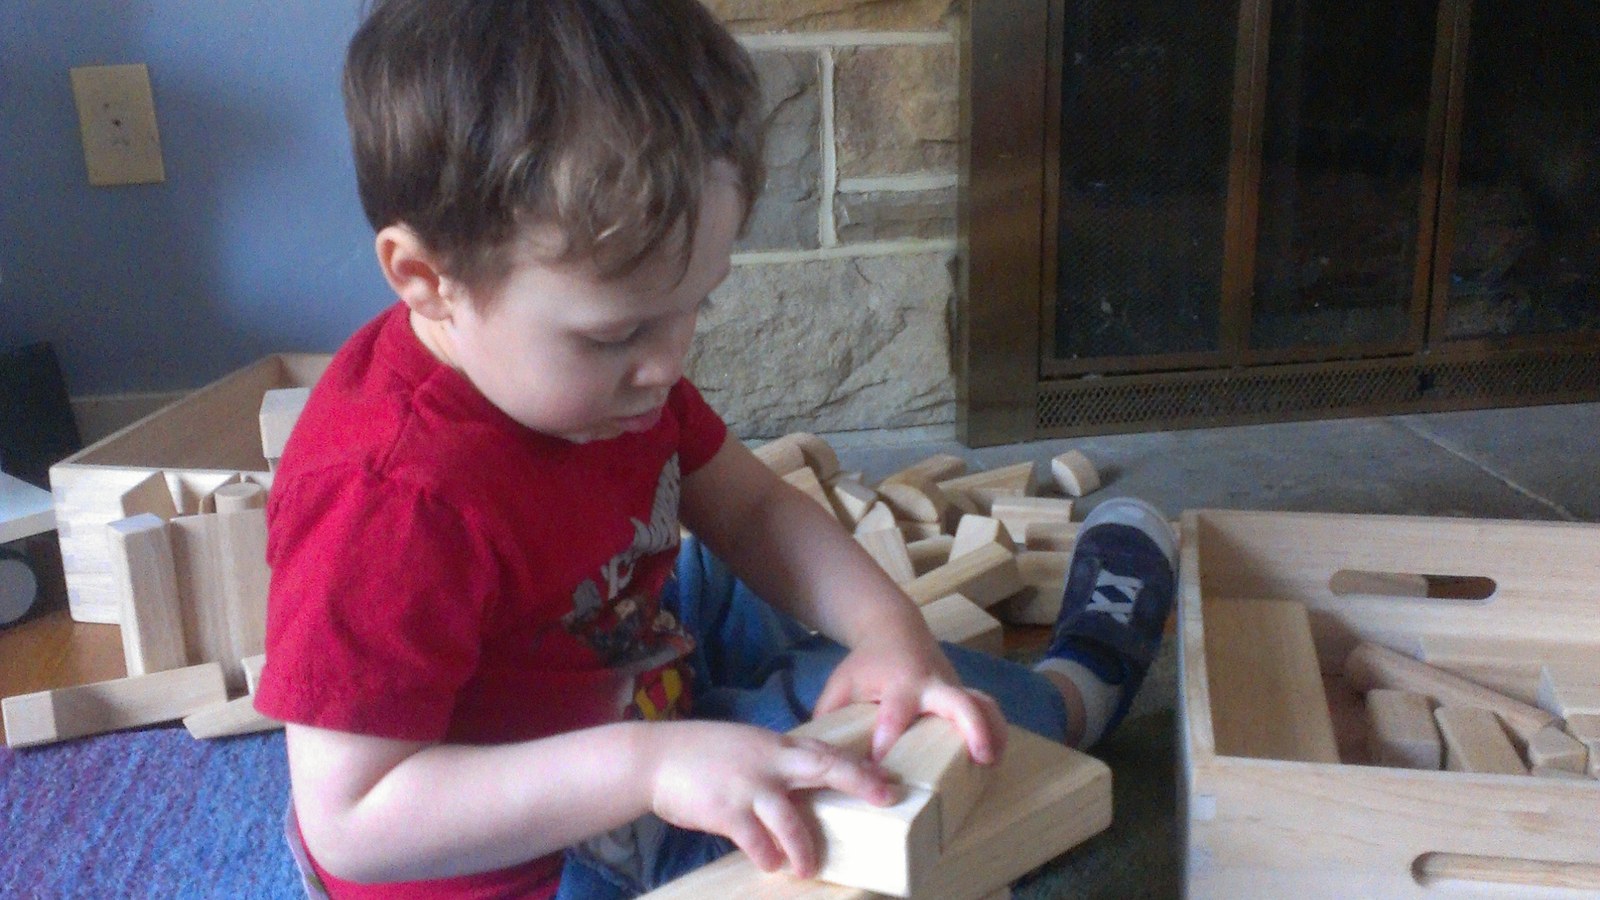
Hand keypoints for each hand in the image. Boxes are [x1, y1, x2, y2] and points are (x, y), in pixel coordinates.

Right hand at [646, 721, 896, 876]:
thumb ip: (775, 761)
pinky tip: (769, 863)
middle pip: (824, 767)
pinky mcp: (726, 811)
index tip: (886, 778)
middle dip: (858, 782)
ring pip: (790, 820)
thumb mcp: (745, 747)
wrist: (654, 758)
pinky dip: (766, 855)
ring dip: (804, 848)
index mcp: (775, 745)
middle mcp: (768, 762)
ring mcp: (748, 786)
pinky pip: (756, 841)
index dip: (858, 765)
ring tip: (810, 868)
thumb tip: (803, 781)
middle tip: (885, 798)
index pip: (825, 751)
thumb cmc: (701, 755)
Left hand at [812, 633, 1007, 765]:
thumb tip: (819, 758)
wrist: (895, 629)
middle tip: (979, 757)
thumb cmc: (866, 665)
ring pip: (982, 705)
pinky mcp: (963, 694)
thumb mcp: (841, 685)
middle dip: (971, 727)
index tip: (880, 767)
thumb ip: (829, 719)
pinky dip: (996, 731)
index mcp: (899, 683)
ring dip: (993, 732)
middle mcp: (932, 684)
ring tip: (992, 765)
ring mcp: (952, 688)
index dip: (888, 739)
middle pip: (958, 702)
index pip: (895, 713)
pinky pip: (987, 710)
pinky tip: (996, 756)